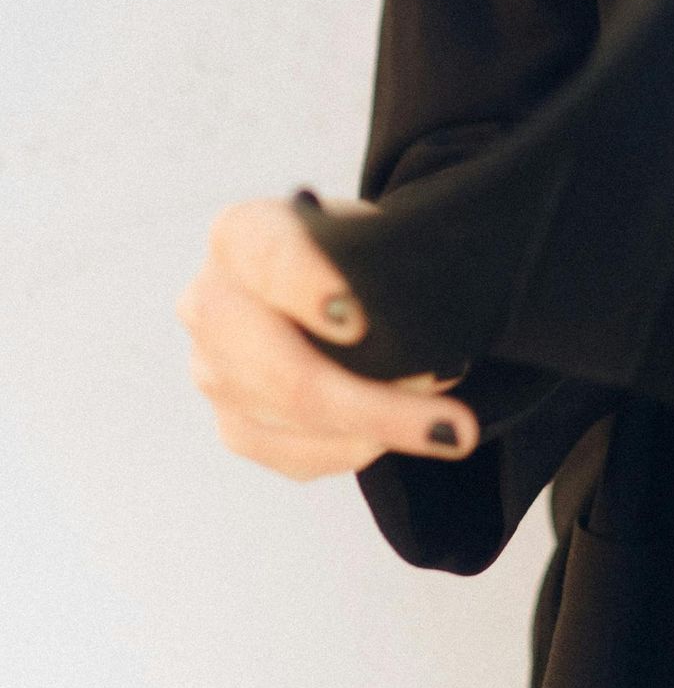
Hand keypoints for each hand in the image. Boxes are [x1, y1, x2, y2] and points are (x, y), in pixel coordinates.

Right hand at [176, 193, 478, 481]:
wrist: (326, 280)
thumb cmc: (350, 251)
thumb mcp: (363, 231)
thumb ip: (376, 267)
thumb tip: (414, 334)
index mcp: (239, 235)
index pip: (268, 259)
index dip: (311, 288)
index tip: (359, 321)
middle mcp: (210, 304)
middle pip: (283, 370)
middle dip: (372, 404)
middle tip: (449, 425)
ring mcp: (213, 373)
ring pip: (297, 424)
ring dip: (380, 429)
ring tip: (446, 425)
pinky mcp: (234, 425)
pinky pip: (299, 456)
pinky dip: (359, 448)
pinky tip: (402, 436)